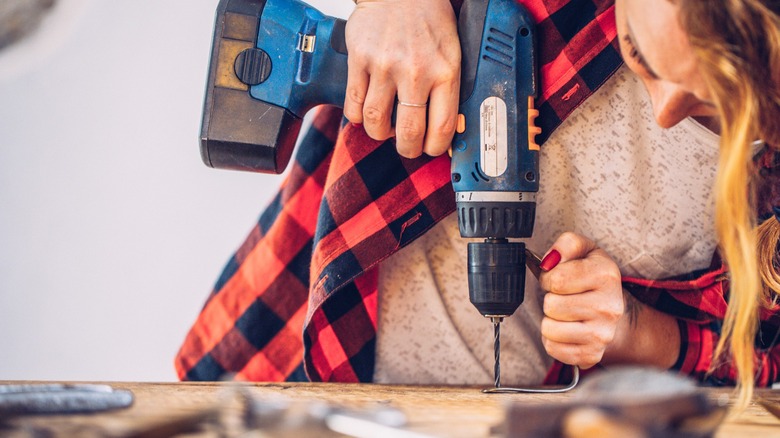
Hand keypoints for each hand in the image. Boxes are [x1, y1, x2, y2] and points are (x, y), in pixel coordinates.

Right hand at [344, 0, 460, 157]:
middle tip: (406, 147)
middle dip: (407, 149)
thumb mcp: (452, 50)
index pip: (442, 127)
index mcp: (445, 71)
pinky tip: (365, 112)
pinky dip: (357, 117)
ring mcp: (384, 66)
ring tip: (385, 129)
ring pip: (376, 123)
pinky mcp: (359, 60)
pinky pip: (353, 105)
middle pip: (408, 132)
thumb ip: (449, 86)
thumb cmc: (429, 19)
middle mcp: (415, 71)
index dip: (435, 148)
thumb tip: (448, 128)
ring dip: (379, 134)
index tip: (430, 148)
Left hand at [538, 232, 623, 368]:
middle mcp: (609, 307)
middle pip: (552, 305)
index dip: (549, 278)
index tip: (556, 279)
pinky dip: (553, 340)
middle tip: (564, 297)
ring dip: (550, 320)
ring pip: (549, 329)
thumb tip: (549, 260)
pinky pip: (553, 348)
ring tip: (565, 313)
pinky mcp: (591, 354)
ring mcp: (602, 334)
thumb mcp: (585, 250)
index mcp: (606, 275)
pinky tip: (566, 330)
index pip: (556, 279)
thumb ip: (566, 244)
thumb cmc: (593, 279)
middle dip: (551, 299)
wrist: (614, 311)